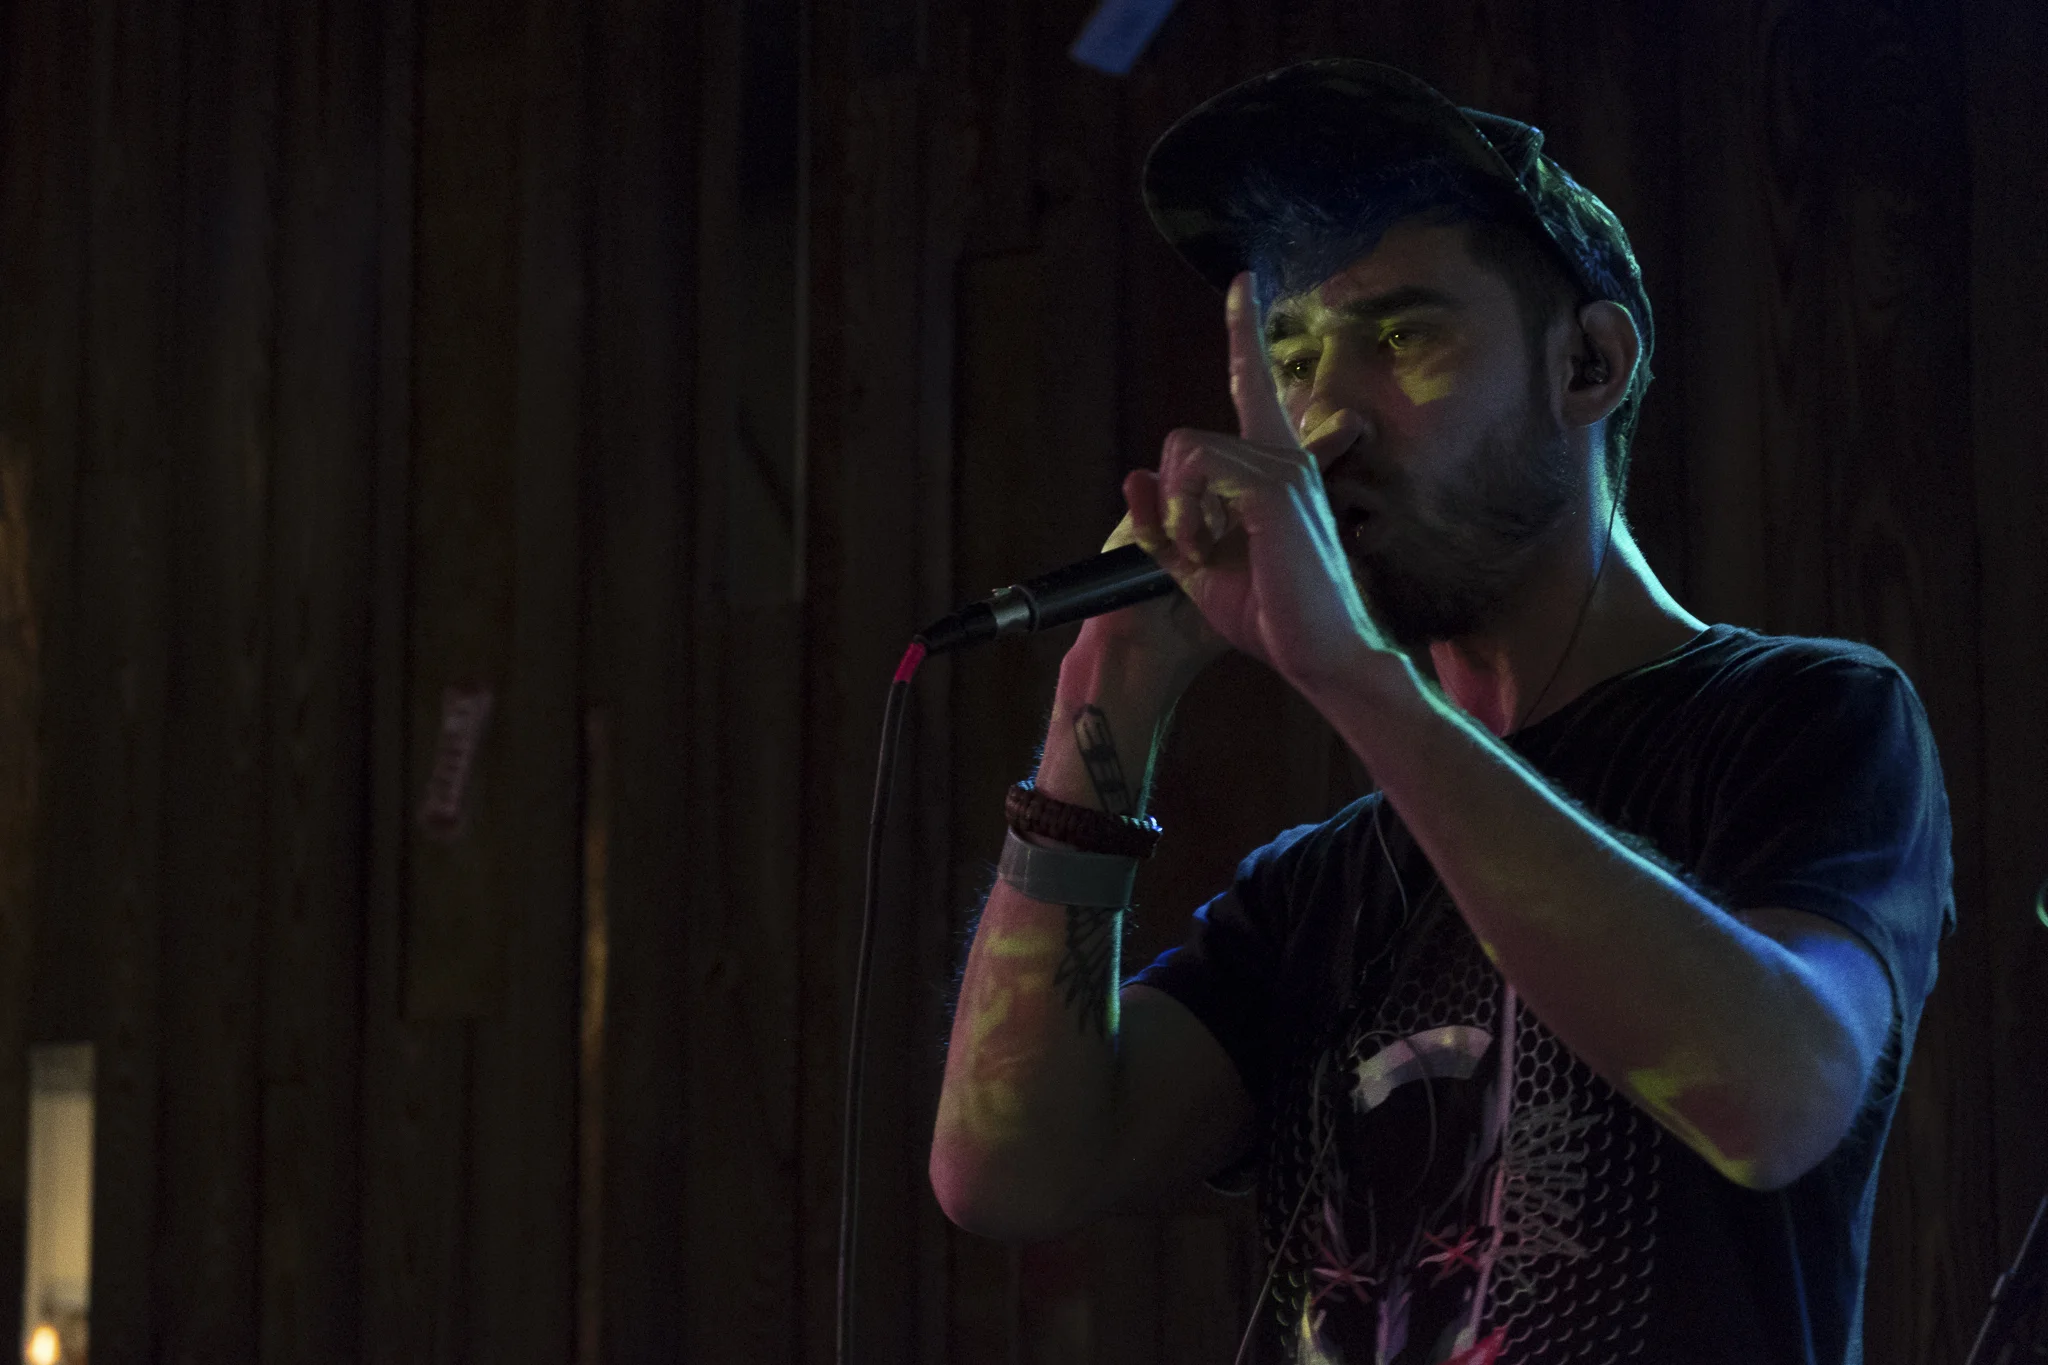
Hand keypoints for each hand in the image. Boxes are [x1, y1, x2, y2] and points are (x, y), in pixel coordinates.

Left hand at [1124, 274, 1392, 689]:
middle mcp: (1283, 457)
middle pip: (1186, 441)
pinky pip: (1197, 469)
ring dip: (1178, 513)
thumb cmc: (1272, 614)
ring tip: (1204, 553)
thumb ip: (1167, 524)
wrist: (1320, 655)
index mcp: (1273, 470)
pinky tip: (1206, 549)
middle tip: (1194, 551)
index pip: (1253, 386)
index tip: (1242, 284)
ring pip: (1185, 452)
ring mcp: (1283, 468)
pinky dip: (1185, 514)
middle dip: (1171, 502)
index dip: (1243, 335)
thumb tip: (1134, 476)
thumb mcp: (1199, 568)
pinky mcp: (1274, 487)